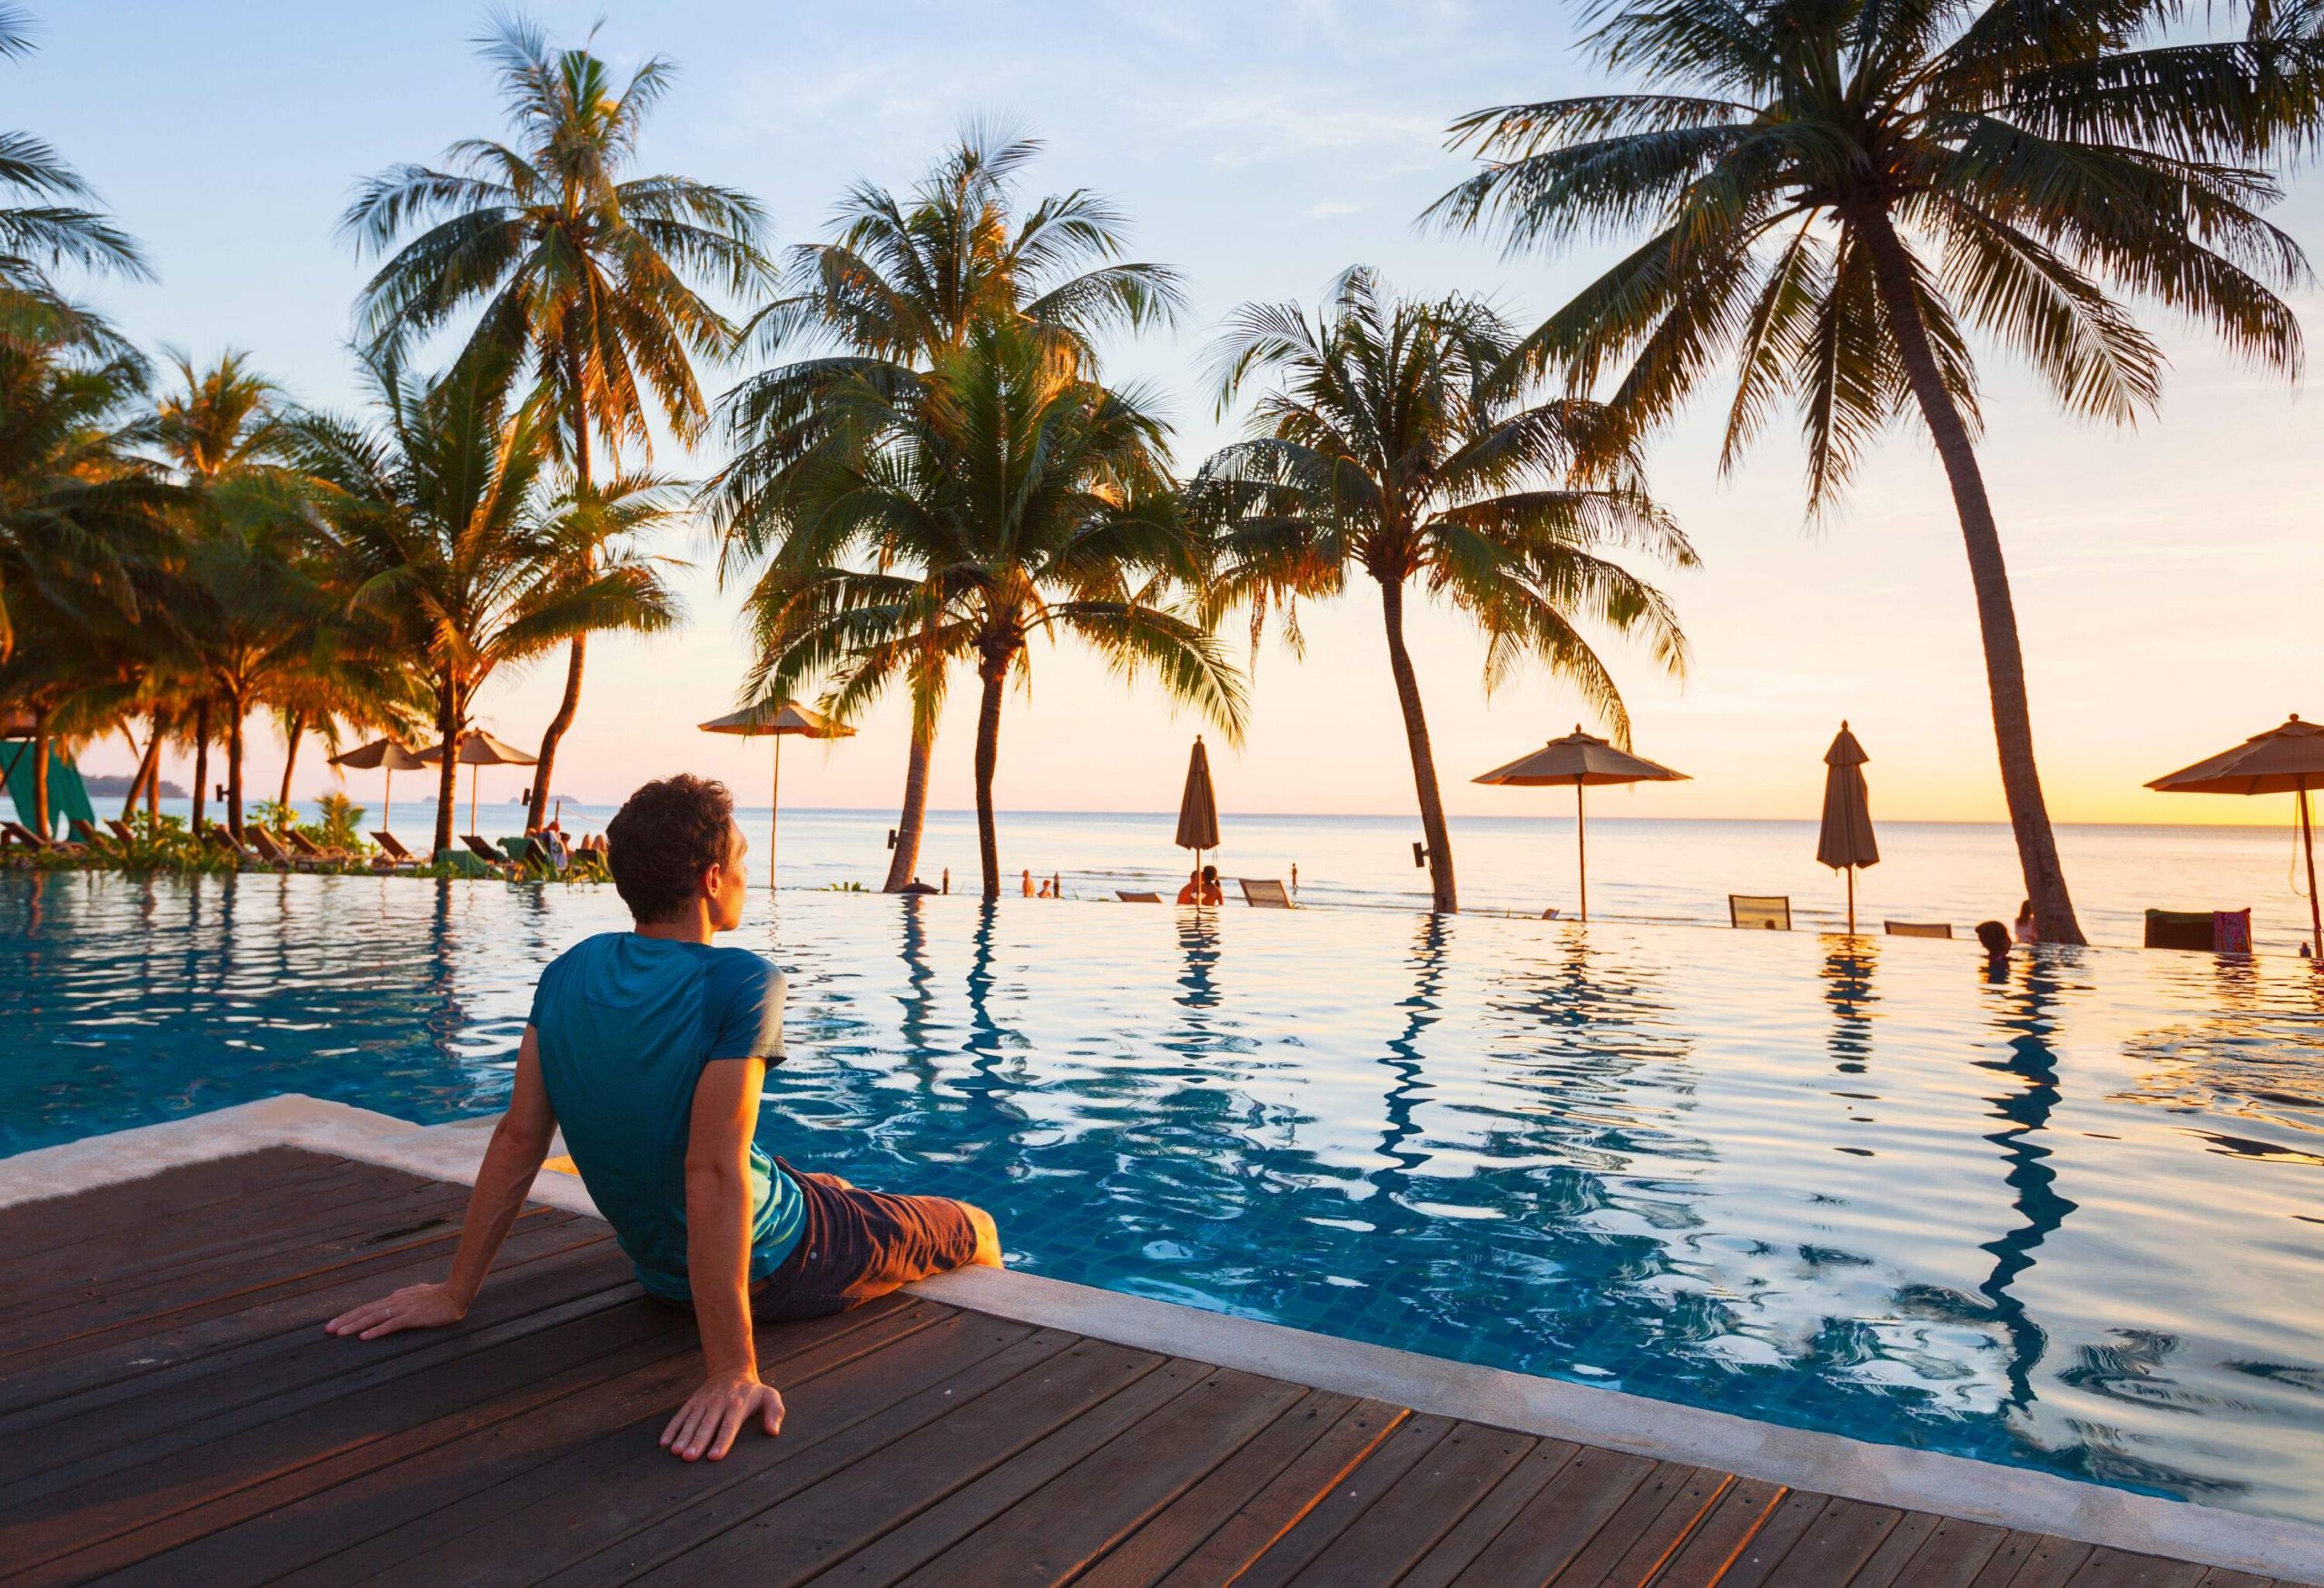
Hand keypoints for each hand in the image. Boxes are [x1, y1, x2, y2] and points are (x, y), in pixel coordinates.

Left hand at [325, 1282, 467, 1340]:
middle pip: (365, 1311)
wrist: (456, 1294)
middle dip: (344, 1320)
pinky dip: (376, 1330)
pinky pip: (390, 1325)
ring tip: (339, 1333)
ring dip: (354, 1325)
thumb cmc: (439, 1295)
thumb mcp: (417, 1294)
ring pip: (373, 1317)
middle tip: (327, 1330)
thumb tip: (393, 1297)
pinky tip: (364, 1337)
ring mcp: (403, 1308)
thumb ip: (404, 1297)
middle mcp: (395, 1301)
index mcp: (395, 1298)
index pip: (367, 1307)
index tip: (334, 1323)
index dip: (350, 1315)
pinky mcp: (412, 1317)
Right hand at [661, 1369, 783, 1461]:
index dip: (722, 1441)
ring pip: (692, 1420)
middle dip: (697, 1441)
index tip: (714, 1456)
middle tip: (689, 1457)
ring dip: (683, 1436)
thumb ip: (775, 1412)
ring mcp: (704, 1402)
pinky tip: (664, 1442)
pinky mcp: (693, 1402)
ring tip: (676, 1452)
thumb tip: (773, 1431)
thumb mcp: (770, 1396)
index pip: (729, 1426)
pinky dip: (671, 1428)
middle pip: (707, 1425)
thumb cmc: (753, 1391)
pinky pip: (681, 1415)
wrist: (732, 1370)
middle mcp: (718, 1403)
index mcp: (737, 1405)